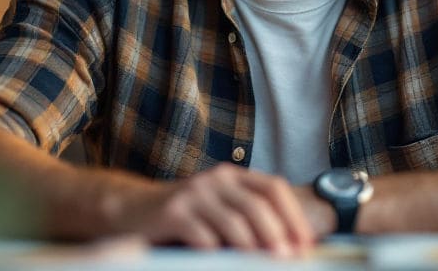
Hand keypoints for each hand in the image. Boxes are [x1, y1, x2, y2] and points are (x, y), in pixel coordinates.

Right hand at [116, 164, 317, 255]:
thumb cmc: (184, 215)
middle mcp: (215, 179)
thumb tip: (287, 248)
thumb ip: (246, 217)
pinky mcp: (172, 213)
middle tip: (287, 259)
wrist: (131, 209)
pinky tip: (221, 262)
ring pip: (233, 222)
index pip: (273, 188)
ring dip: (252, 248)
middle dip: (277, 235)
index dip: (293, 216)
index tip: (305, 244)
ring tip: (263, 265)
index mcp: (232, 176)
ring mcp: (193, 194)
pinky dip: (217, 253)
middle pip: (257, 206)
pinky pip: (203, 235)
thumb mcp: (217, 207)